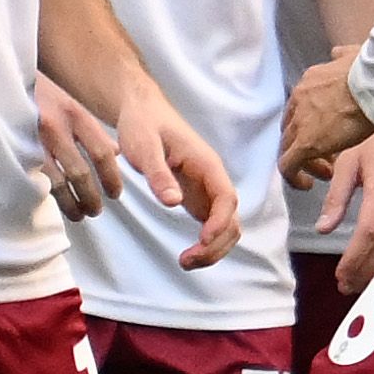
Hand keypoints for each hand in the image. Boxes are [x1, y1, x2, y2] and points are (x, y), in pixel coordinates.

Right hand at [34, 73, 124, 220]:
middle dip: (91, 198)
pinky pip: (35, 181)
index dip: (112, 178)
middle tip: (95, 210)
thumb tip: (114, 153)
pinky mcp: (14, 150)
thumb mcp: (69, 105)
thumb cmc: (37, 95)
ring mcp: (33, 140)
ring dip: (71, 204)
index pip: (102, 152)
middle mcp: (56, 126)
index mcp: (74, 114)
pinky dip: (47, 195)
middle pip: (81, 173)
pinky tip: (52, 202)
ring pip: (57, 183)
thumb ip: (91, 130)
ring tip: (78, 214)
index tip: (115, 194)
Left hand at [116, 81, 241, 268]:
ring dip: (214, 249)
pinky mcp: (197, 198)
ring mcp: (207, 190)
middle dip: (216, 244)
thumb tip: (173, 202)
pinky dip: (206, 245)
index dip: (220, 222)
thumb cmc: (142, 124)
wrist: (141, 111)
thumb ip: (158, 173)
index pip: (226, 197)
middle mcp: (213, 179)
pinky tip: (187, 255)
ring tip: (185, 262)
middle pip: (231, 218)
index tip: (202, 240)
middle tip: (186, 261)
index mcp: (206, 163)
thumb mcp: (144, 146)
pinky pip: (212, 226)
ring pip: (226, 226)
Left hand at [280, 50, 373, 194]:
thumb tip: (337, 53)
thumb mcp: (352, 55)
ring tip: (325, 172)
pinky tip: (308, 185)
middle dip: (307, 146)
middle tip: (328, 159)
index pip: (300, 109)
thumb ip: (342, 56)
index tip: (329, 137)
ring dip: (305, 163)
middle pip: (292, 130)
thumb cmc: (372, 71)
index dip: (311, 126)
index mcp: (310, 82)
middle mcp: (298, 100)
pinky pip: (288, 166)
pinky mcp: (305, 143)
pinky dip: (294, 178)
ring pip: (289, 148)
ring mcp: (299, 121)